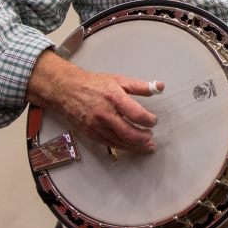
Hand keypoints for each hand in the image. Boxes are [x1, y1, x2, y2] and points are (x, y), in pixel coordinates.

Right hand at [26, 50, 163, 152]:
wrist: (67, 91)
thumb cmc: (94, 84)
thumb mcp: (118, 80)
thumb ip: (140, 86)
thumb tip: (159, 87)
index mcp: (114, 98)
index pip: (136, 114)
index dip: (148, 120)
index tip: (153, 121)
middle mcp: (105, 114)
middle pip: (128, 133)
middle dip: (144, 138)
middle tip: (151, 137)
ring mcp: (97, 126)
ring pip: (120, 141)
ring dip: (136, 146)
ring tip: (147, 146)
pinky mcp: (91, 133)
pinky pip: (110, 144)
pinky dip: (123, 147)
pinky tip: (131, 146)